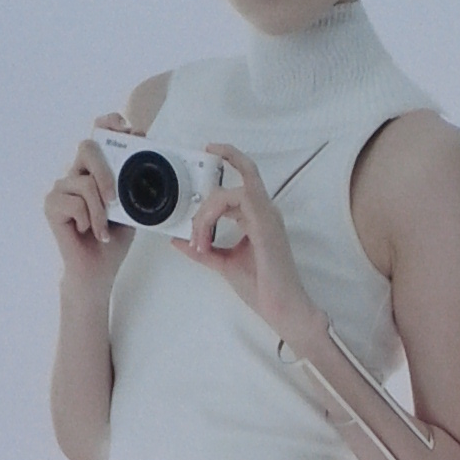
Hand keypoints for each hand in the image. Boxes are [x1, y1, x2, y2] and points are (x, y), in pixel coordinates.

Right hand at [44, 118, 133, 289]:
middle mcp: (77, 173)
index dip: (110, 123)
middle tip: (115, 199)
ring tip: (103, 230)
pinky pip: (75, 202)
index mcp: (96, 170)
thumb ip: (133, 185)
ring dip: (100, 211)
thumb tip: (147, 162)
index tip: (127, 128)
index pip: (98, 134)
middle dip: (106, 171)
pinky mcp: (51, 204)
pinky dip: (88, 221)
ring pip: (85, 183)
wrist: (99, 269)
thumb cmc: (114, 238)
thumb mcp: (132, 208)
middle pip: (88, 147)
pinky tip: (87, 232)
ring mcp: (62, 188)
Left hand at [171, 143, 324, 350]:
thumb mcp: (223, 263)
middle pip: (240, 176)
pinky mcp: (265, 224)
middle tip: (199, 182)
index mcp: (259, 217)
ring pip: (230, 191)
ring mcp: (267, 216)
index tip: (209, 151)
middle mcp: (265, 211)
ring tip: (198, 241)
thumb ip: (202, 249)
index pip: (244, 180)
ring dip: (206, 213)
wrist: (282, 307)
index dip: (229, 160)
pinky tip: (204, 238)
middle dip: (220, 169)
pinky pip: (236, 200)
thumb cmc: (262, 288)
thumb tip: (178, 240)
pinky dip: (212, 217)